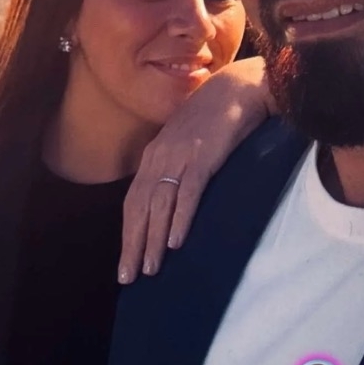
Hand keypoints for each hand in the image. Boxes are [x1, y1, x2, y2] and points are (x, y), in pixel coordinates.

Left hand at [118, 56, 272, 282]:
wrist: (238, 87)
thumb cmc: (215, 116)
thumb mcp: (185, 141)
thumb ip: (175, 166)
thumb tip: (170, 199)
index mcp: (154, 154)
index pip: (133, 201)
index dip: (128, 234)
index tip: (126, 263)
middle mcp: (160, 156)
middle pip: (139, 208)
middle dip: (133, 245)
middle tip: (129, 277)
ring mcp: (181, 156)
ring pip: (159, 205)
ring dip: (153, 239)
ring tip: (151, 269)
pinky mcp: (204, 156)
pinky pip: (188, 192)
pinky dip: (180, 218)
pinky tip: (175, 241)